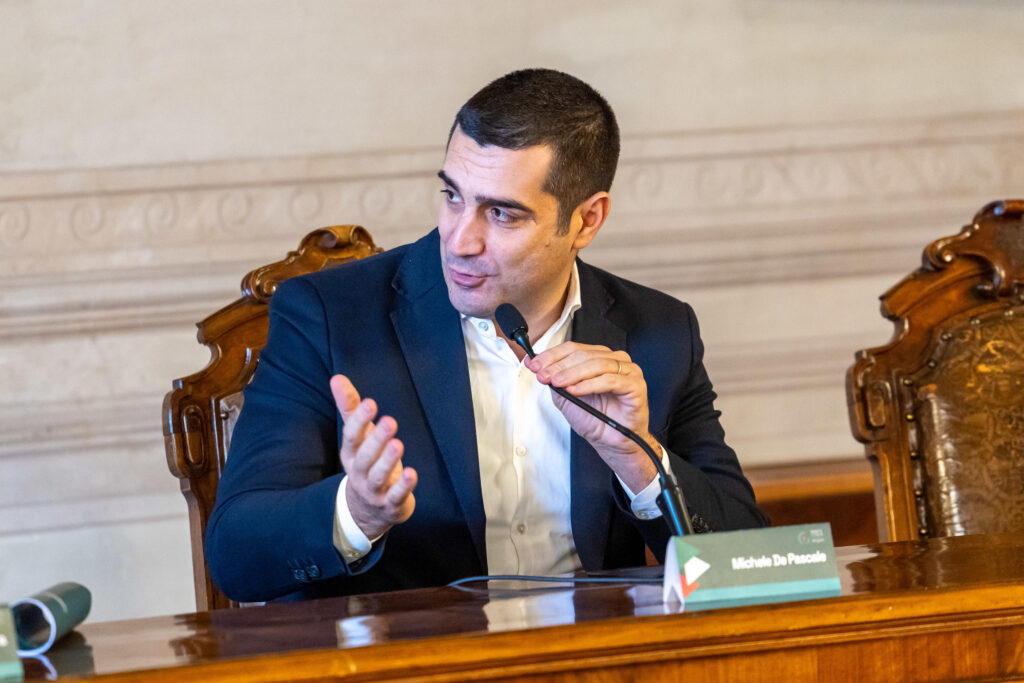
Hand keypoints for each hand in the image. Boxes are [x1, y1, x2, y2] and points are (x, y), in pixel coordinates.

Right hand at [330, 375, 417, 538]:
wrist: (368, 509)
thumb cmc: (366, 461)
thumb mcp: (358, 436)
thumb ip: (350, 407)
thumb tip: (337, 377)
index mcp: (351, 453)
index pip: (351, 437)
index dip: (359, 421)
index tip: (370, 403)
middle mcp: (359, 472)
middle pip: (364, 457)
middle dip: (376, 440)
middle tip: (389, 421)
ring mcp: (374, 490)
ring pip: (378, 476)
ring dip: (388, 461)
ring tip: (397, 444)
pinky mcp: (391, 503)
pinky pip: (396, 496)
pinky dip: (403, 486)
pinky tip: (412, 474)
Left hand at [524, 343, 657, 493]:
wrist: (611, 442)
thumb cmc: (594, 419)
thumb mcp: (565, 396)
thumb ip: (553, 378)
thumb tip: (535, 363)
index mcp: (598, 357)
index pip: (572, 348)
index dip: (551, 356)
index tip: (534, 365)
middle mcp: (614, 360)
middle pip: (583, 354)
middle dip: (559, 365)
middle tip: (543, 376)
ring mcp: (628, 371)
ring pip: (596, 364)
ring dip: (572, 373)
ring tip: (557, 383)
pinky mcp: (635, 385)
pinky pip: (610, 380)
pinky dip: (589, 384)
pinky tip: (575, 390)